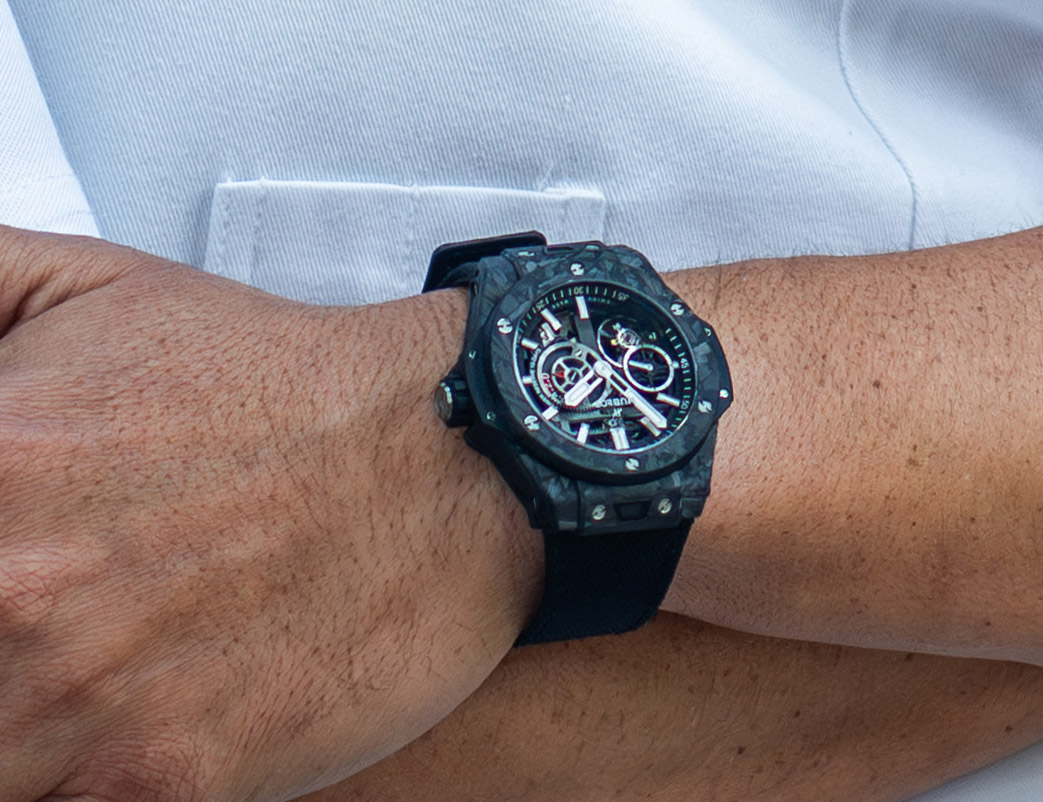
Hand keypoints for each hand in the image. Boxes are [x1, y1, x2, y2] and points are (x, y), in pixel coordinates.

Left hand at [0, 227, 538, 800]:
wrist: (456, 464)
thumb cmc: (284, 387)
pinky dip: (48, 770)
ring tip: (58, 650)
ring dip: (1, 710)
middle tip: (25, 601)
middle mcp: (8, 595)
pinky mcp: (156, 787)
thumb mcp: (77, 285)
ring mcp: (76, 707)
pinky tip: (83, 718)